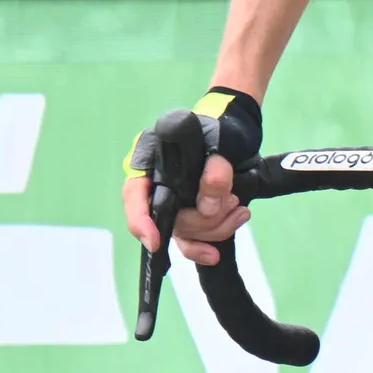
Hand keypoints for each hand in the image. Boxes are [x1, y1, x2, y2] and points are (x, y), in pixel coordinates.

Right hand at [120, 87, 260, 267]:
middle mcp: (154, 184)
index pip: (134, 195)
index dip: (140, 221)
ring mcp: (171, 204)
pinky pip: (191, 243)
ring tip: (238, 206)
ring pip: (185, 233)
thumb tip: (208, 207)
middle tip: (232, 200)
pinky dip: (209, 243)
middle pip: (169, 219)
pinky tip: (227, 234)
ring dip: (217, 226)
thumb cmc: (220, 129)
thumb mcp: (220, 138)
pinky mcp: (188, 217)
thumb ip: (216, 167)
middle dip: (205, 218)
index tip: (155, 241)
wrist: (236, 133)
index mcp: (150, 158)